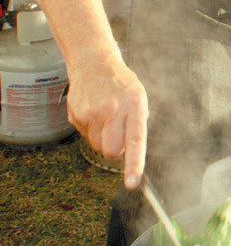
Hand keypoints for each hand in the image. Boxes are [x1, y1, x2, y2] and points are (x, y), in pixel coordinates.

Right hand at [66, 52, 148, 189]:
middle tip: (117, 131)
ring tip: (104, 116)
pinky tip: (93, 110)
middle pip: (112, 151)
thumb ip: (137, 125)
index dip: (133, 164)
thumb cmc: (121, 84)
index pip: (135, 140)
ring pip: (96, 145)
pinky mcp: (76, 114)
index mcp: (134, 105)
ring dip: (101, 137)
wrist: (93, 62)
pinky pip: (84, 135)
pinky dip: (89, 128)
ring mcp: (92, 112)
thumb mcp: (139, 99)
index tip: (132, 183)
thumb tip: (130, 154)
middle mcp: (113, 109)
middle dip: (115, 149)